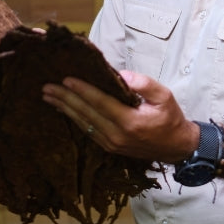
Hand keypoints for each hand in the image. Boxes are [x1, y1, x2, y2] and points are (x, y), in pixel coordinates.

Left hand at [41, 70, 198, 164]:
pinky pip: (88, 131)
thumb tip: (121, 75)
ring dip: (65, 109)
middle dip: (65, 99)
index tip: (66, 79)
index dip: (82, 90)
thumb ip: (144, 84)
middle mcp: (117, 135)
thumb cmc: (171, 119)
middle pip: (86, 114)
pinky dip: (75, 119)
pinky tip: (65, 110)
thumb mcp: (165, 96)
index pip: (101, 103)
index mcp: (130, 121)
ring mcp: (111, 144)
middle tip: (47, 87)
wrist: (176, 147)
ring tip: (49, 97)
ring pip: (83, 124)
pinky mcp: (110, 147)